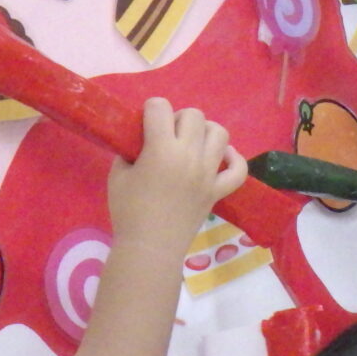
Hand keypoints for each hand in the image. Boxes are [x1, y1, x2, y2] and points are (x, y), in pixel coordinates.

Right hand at [108, 98, 246, 247]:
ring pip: (220, 133)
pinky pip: (238, 169)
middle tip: (166, 137)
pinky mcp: (218, 190)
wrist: (150, 248)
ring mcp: (208, 173)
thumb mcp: (117, 175)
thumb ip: (129, 151)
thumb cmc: (128, 211)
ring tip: (191, 144)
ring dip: (205, 132)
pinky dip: (233, 159)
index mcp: (161, 149)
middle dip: (177, 119)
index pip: (160, 107)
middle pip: (194, 115)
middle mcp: (189, 156)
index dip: (150, 110)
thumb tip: (140, 141)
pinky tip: (219, 158)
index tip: (145, 123)